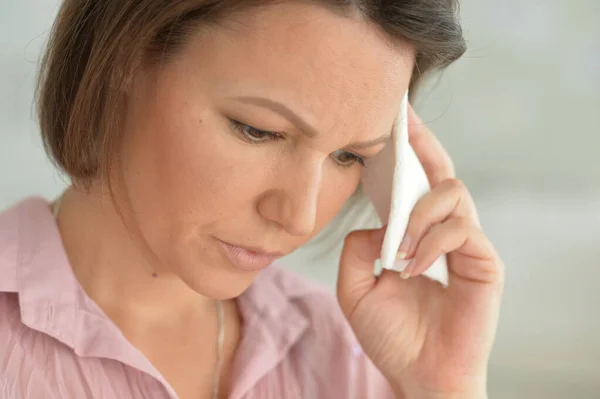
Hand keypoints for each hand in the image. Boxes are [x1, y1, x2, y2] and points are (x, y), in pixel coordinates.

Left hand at [336, 105, 503, 398]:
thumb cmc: (390, 333)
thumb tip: (377, 223)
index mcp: (414, 231)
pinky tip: (413, 266)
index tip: (392, 117)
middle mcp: (442, 230)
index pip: (414, 180)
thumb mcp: (356, 286)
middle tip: (403, 119)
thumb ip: (358, 248)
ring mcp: (465, 244)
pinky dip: (433, 243)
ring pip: (452, 194)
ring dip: (418, 216)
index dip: (406, 148)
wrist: (418, 373)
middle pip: (441, 170)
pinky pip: (462, 230)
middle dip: (423, 141)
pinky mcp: (484, 263)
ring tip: (398, 250)